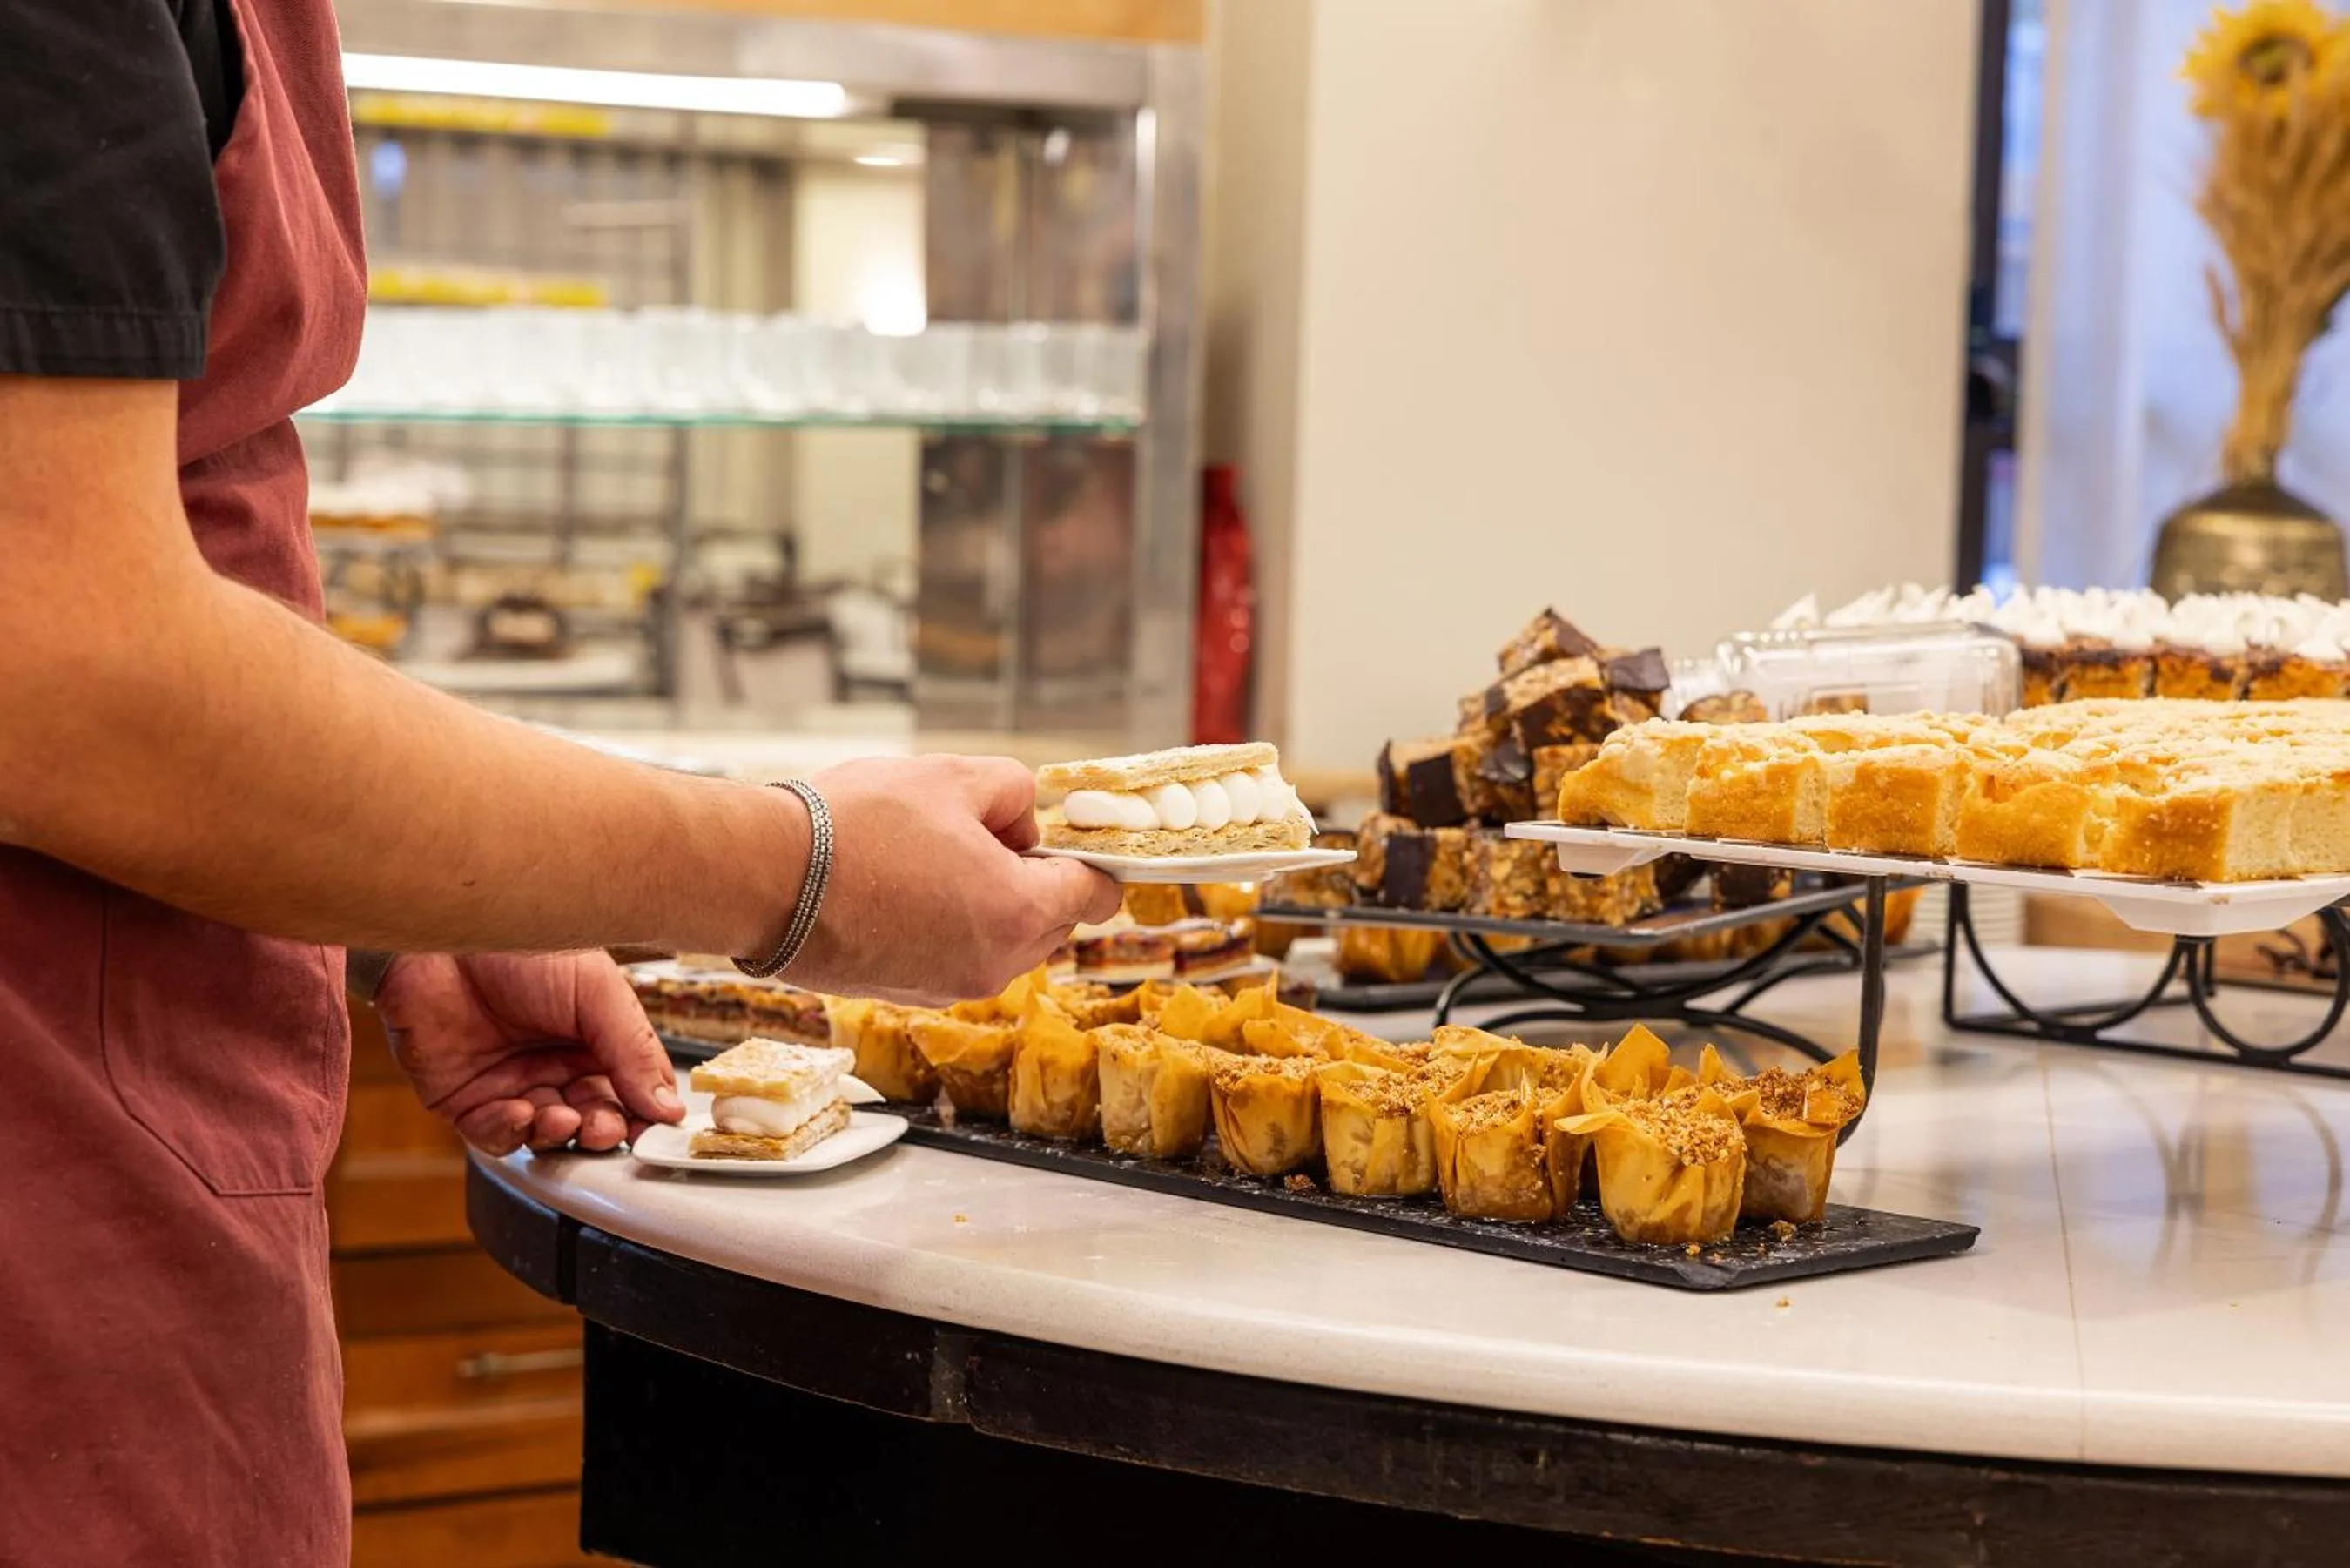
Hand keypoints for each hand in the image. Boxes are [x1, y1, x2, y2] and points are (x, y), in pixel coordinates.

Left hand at [376, 949, 682, 1154]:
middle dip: (603, 1131)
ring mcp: (512, 1084)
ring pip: (548, 1136)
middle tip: (605, 1128)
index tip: (655, 1132)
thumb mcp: (596, 993)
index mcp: (595, 1038)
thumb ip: (634, 1052)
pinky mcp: (466, 1100)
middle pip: (593, 1119)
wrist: (444, 940)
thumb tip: (669, 1107)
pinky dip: (512, 1133)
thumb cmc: (519, 948)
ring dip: (560, 1135)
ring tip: (562, 1116)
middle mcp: (556, 1064)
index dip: (644, 1115)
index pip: (632, 1090)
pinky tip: (520, 1111)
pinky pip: (495, 1136)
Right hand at [783, 754, 1120, 1005]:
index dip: (1090, 857)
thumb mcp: (951, 776)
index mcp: (1017, 912)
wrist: (763, 878)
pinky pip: (956, 958)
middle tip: (984, 834)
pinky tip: (904, 888)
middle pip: (1053, 922)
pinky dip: (949, 927)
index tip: (1069, 838)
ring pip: (1004, 943)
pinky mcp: (906, 993)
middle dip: (1035, 879)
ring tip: (934, 856)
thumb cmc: (854, 827)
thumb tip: (1024, 818)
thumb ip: (1013, 790)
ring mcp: (947, 986)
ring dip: (991, 904)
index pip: (1096, 894)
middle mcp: (992, 964)